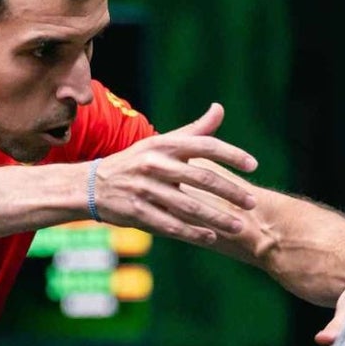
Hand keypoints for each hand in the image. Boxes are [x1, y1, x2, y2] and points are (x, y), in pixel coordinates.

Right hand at [92, 103, 258, 243]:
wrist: (91, 185)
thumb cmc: (134, 162)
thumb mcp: (159, 143)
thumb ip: (192, 131)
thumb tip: (219, 109)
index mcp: (163, 144)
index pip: (204, 145)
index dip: (231, 155)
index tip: (253, 166)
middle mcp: (154, 164)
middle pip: (202, 179)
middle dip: (231, 192)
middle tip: (252, 203)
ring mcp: (144, 189)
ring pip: (189, 206)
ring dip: (217, 218)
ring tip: (238, 226)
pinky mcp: (137, 212)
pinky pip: (171, 225)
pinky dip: (193, 232)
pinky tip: (211, 237)